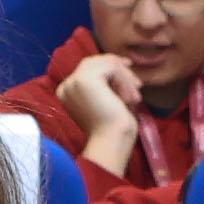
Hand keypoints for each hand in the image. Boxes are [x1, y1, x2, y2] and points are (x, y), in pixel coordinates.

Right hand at [54, 51, 145, 166]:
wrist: (110, 140)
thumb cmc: (113, 128)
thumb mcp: (106, 101)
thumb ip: (105, 84)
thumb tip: (121, 64)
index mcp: (67, 92)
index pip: (87, 69)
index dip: (108, 65)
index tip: (128, 69)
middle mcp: (66, 85)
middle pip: (94, 62)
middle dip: (118, 67)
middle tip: (136, 81)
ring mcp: (74, 81)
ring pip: (105, 64)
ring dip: (125, 77)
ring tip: (134, 97)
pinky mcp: (84, 79)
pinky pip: (111, 67)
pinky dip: (125, 80)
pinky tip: (130, 98)